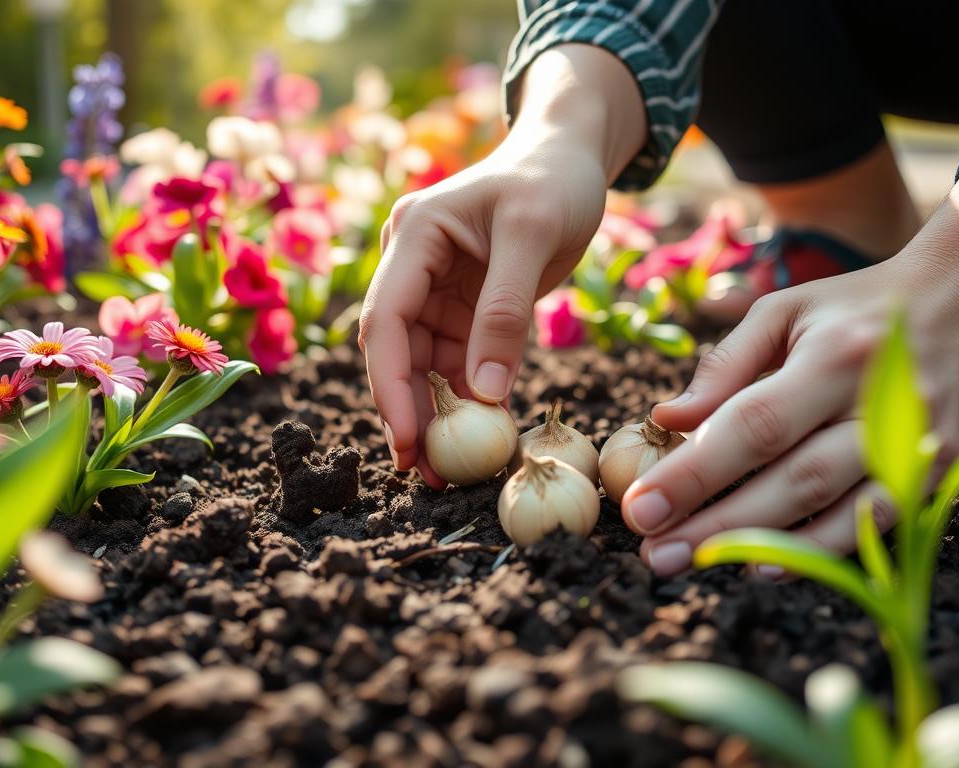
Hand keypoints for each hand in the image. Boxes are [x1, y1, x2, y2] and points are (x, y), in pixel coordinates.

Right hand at [360, 45, 644, 485]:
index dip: (391, 385)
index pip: (386, 321)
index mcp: (414, 234)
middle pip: (397, 349)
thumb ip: (505, 313)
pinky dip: (467, 395)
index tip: (407, 440)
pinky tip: (483, 430)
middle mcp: (412, 263)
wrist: (571, 156)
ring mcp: (435, 286)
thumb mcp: (533, 236)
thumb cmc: (553, 180)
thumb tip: (486, 395)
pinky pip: (456, 359)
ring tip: (452, 468)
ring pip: (424, 362)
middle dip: (407, 410)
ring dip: (436, 412)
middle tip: (424, 471)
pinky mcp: (462, 304)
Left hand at [622, 145, 958, 575]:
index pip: (752, 425)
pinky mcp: (940, 473)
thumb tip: (665, 421)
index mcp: (835, 355)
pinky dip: (820, 549)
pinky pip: (873, 525)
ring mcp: (918, 445)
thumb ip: (725, 367)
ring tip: (689, 563)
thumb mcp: (786, 310)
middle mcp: (881, 404)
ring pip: (831, 510)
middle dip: (713, 522)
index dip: (693, 472)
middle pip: (789, 479)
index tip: (638, 507)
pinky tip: (766, 566)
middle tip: (651, 551)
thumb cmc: (860, 307)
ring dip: (757, 544)